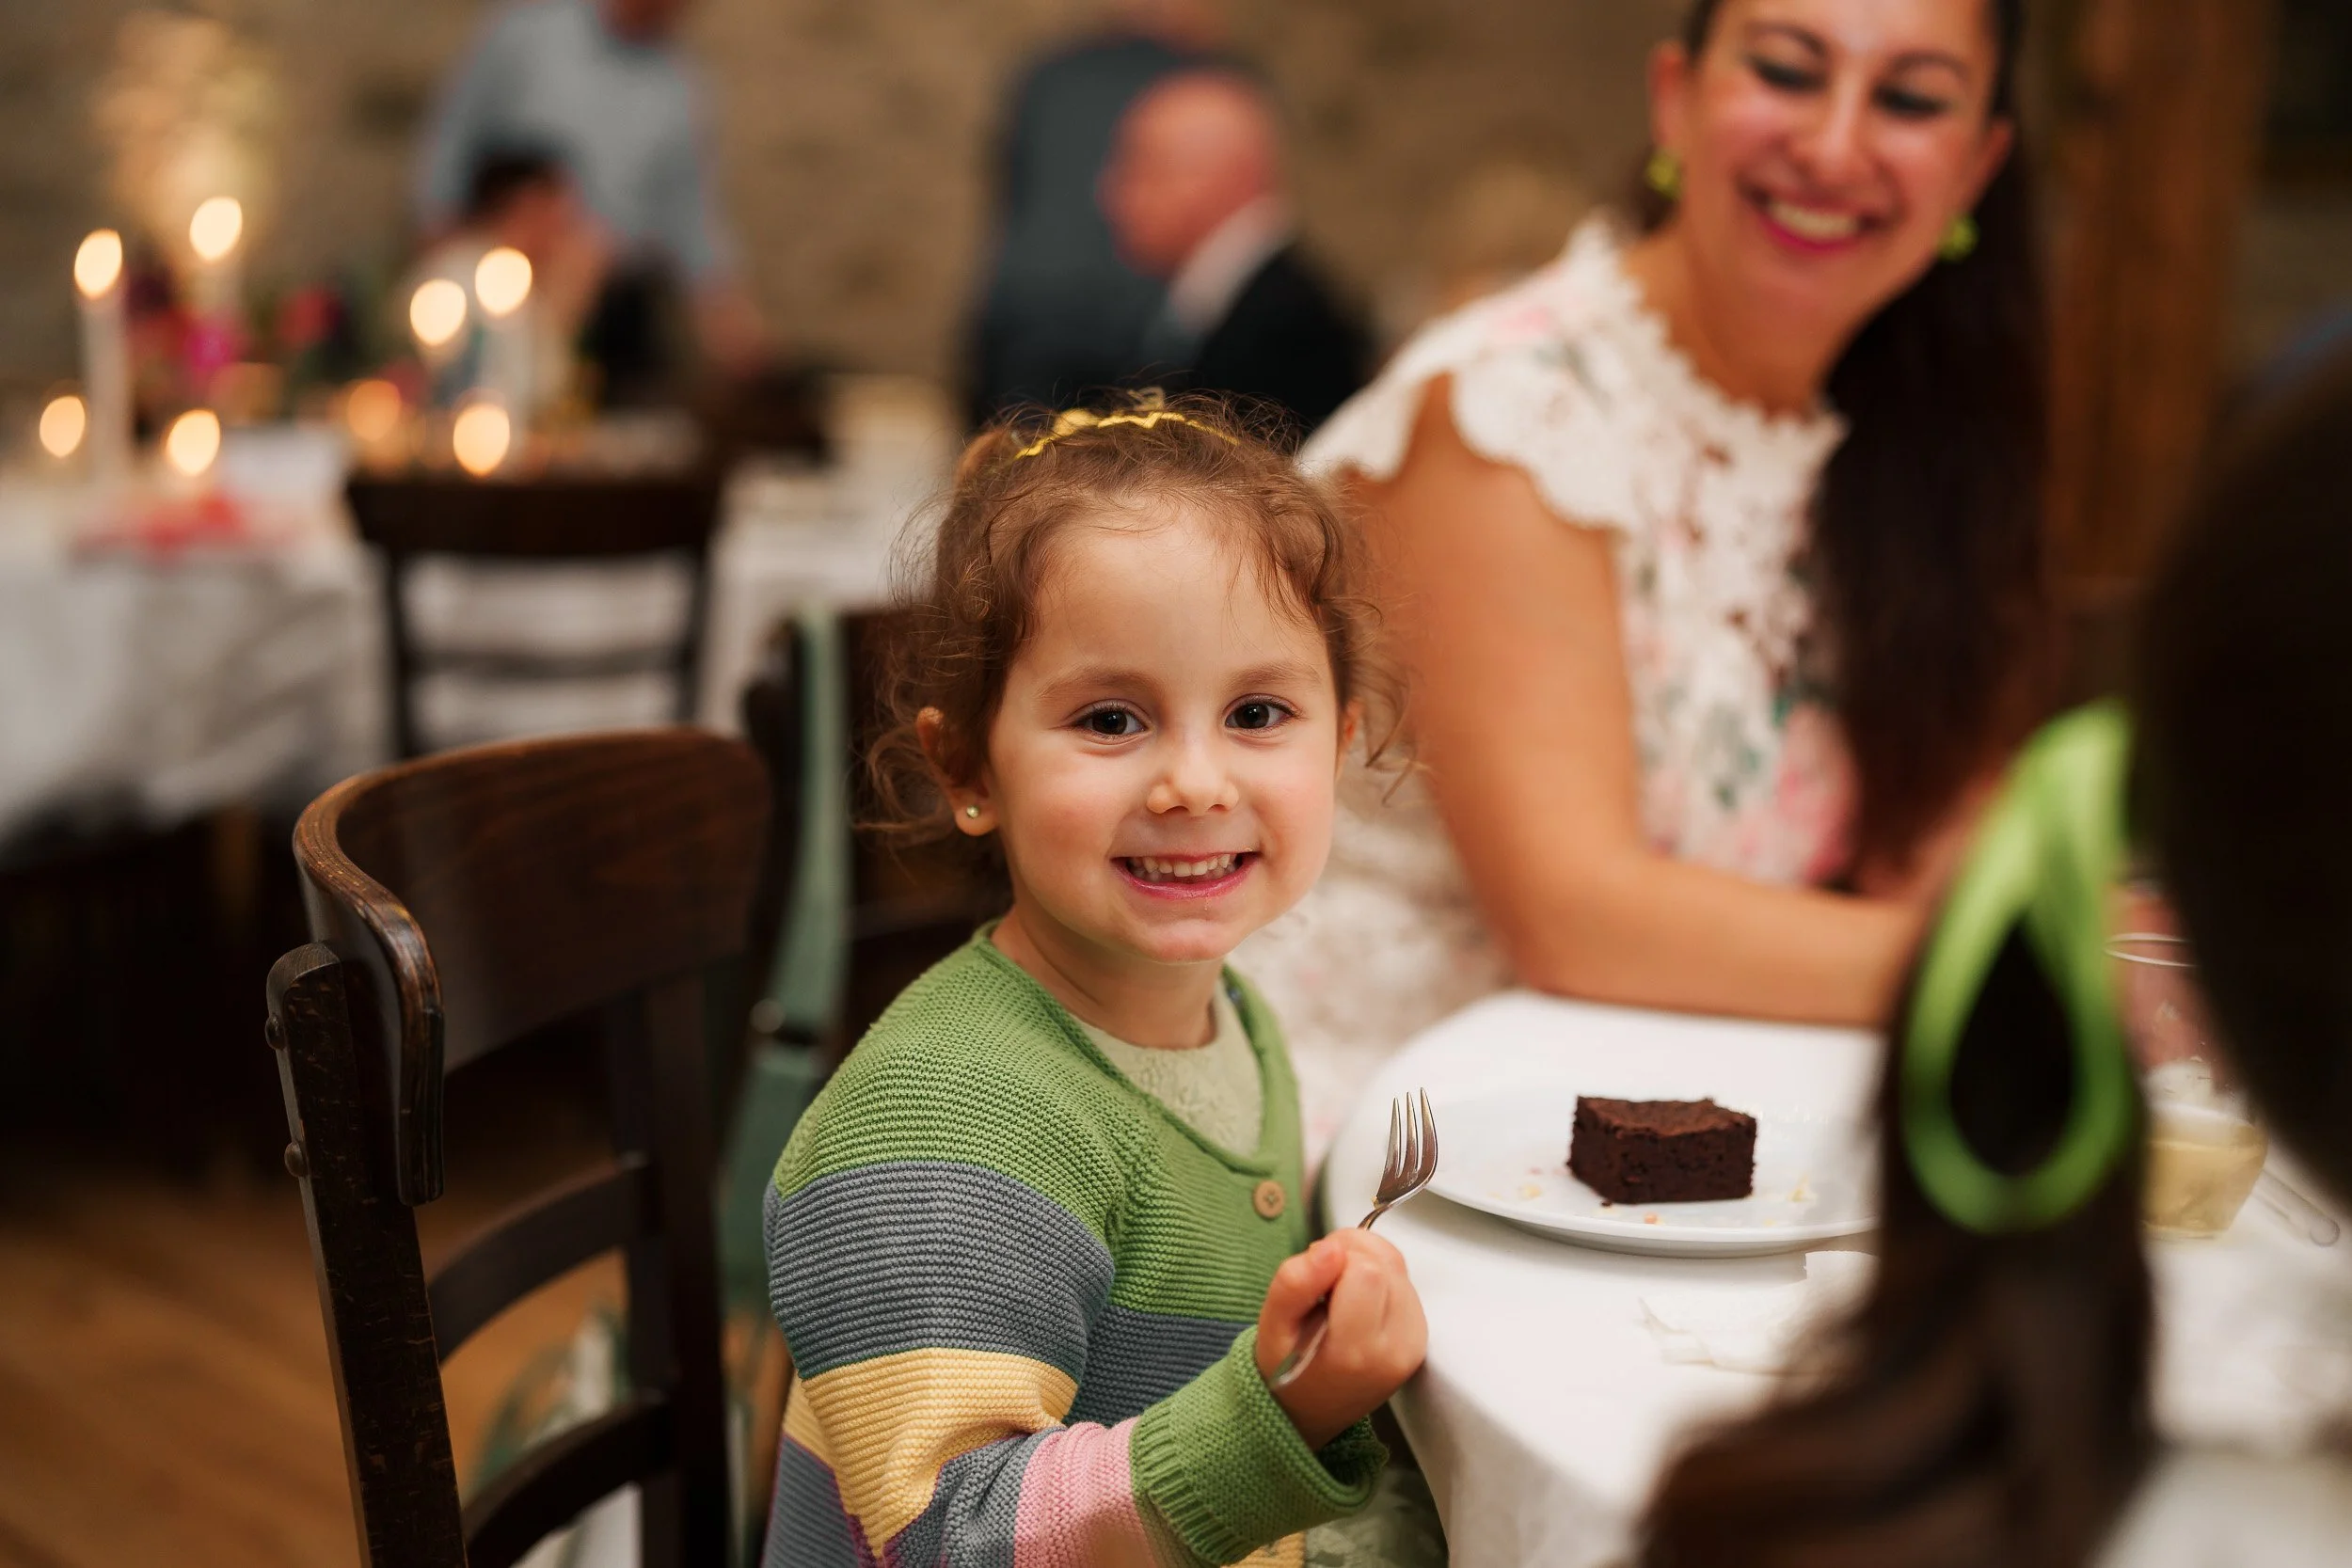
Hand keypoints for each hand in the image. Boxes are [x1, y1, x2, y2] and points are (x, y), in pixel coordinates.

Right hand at [1253, 1231, 1424, 1449]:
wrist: (1310, 1410)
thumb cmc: (1285, 1368)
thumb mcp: (1271, 1326)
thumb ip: (1295, 1284)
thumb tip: (1330, 1249)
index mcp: (1354, 1352)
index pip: (1366, 1271)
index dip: (1335, 1259)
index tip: (1313, 1281)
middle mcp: (1394, 1350)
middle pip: (1385, 1264)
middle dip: (1351, 1257)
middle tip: (1322, 1285)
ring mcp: (1413, 1345)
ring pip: (1398, 1267)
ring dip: (1366, 1265)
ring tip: (1337, 1294)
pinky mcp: (1419, 1338)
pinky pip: (1405, 1282)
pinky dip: (1380, 1278)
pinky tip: (1357, 1301)